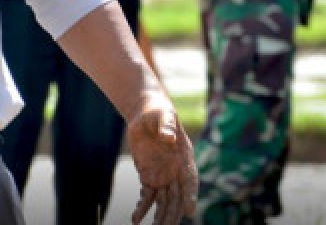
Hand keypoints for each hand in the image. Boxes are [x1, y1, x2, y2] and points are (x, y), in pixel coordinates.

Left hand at [127, 94, 197, 224]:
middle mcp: (176, 170)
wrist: (145, 114)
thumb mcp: (163, 115)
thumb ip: (166, 126)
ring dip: (160, 217)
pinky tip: (135, 219)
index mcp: (184, 157)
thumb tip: (168, 137)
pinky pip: (147, 197)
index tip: (190, 210)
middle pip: (177, 197)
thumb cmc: (159, 112)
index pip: (190, 179)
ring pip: (164, 202)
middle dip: (173, 214)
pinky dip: (142, 208)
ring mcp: (163, 175)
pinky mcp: (148, 177)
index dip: (191, 195)